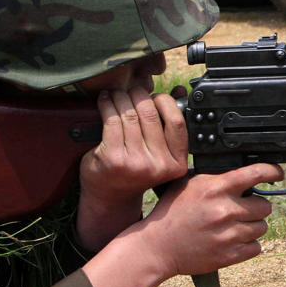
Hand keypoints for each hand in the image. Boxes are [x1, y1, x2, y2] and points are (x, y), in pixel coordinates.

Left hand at [79, 86, 187, 209]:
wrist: (110, 196)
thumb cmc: (136, 169)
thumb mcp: (160, 152)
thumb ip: (170, 125)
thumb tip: (179, 90)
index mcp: (176, 163)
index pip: (177, 123)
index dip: (166, 103)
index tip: (156, 97)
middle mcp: (158, 165)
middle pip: (151, 116)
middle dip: (139, 95)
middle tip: (132, 90)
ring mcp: (135, 162)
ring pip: (130, 115)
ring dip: (121, 97)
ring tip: (117, 93)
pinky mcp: (113, 158)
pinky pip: (112, 121)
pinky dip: (107, 105)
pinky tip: (106, 100)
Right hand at [133, 163, 284, 277]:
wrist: (156, 247)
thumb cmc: (172, 213)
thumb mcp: (190, 184)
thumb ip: (217, 177)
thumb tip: (244, 172)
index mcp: (216, 189)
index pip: (256, 173)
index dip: (272, 172)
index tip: (277, 174)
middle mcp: (225, 210)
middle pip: (265, 205)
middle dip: (257, 206)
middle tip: (242, 209)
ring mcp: (229, 234)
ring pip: (262, 227)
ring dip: (253, 226)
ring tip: (234, 226)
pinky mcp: (229, 255)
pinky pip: (257, 247)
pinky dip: (249, 245)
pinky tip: (233, 241)